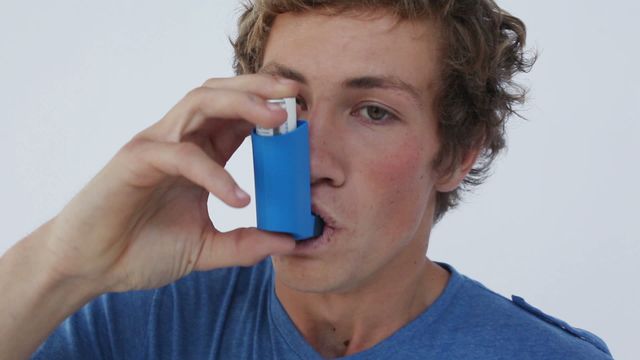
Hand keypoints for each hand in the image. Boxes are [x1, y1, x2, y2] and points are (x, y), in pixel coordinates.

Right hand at [43, 75, 297, 292]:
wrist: (92, 268)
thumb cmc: (142, 250)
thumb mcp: (206, 249)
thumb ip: (245, 245)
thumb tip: (290, 242)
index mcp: (200, 154)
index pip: (238, 119)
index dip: (270, 111)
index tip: (305, 115)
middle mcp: (179, 141)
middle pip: (221, 95)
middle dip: (261, 89)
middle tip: (297, 95)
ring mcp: (155, 145)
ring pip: (200, 103)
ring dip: (241, 103)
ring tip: (277, 119)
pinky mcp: (135, 160)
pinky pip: (181, 155)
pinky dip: (213, 172)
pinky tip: (237, 198)